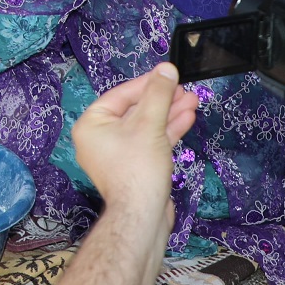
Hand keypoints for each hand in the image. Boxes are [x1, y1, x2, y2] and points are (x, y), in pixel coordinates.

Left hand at [71, 64, 197, 210]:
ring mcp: (118, 154)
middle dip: (162, 99)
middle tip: (185, 89)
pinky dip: (167, 131)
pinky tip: (186, 118)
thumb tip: (166, 68)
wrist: (142, 216)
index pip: (121, 95)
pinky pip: (150, 142)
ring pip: (146, 126)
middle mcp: (100, 138)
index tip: (168, 74)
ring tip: (192, 101)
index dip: (147, 83)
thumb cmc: (138, 168)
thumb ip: (158, 94)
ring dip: (169, 113)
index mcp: (92, 125)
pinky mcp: (135, 166)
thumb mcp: (149, 124)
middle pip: (135, 110)